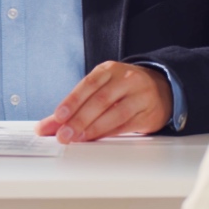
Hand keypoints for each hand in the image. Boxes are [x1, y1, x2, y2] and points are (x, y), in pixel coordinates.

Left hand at [34, 61, 171, 142]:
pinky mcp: (148, 114)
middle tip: (63, 134)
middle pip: (100, 100)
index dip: (72, 101)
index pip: (88, 84)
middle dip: (79, 119)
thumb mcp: (99, 89)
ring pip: (115, 113)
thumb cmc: (122, 89)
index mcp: (109, 70)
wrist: (161, 88)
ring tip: (77, 138)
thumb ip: (73, 107)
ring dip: (94, 128)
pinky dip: (110, 132)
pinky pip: (127, 124)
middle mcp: (126, 80)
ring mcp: (139, 96)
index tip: (58, 116)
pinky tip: (97, 139)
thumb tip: (47, 126)